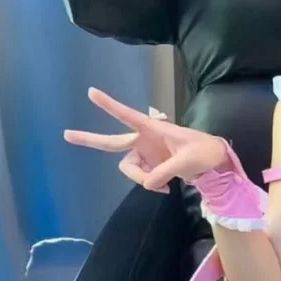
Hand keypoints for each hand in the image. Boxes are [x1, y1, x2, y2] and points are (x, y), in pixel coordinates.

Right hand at [64, 87, 230, 191]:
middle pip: (112, 142)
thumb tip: (147, 184)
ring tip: (164, 185)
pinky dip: (151, 184)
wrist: (215, 164)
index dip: (110, 105)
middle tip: (66, 135)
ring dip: (142, 178)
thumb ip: (166, 171)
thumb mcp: (188, 161)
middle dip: (90, 139)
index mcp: (153, 129)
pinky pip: (141, 178)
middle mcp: (144, 140)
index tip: (91, 92)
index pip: (127, 115)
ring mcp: (145, 154)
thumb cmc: (204, 152)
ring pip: (129, 169)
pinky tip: (167, 188)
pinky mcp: (149, 166)